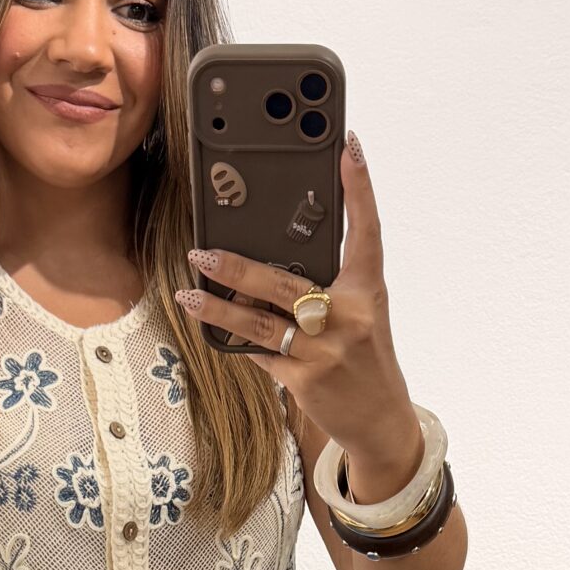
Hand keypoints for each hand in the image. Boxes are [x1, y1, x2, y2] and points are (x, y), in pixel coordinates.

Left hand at [176, 131, 421, 487]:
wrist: (380, 420)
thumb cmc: (365, 358)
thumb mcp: (360, 314)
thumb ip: (328, 285)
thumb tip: (269, 260)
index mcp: (368, 291)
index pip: (367, 230)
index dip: (360, 188)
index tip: (348, 149)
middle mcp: (349, 317)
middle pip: (285, 283)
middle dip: (238, 268)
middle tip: (201, 252)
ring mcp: (325, 351)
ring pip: (260, 322)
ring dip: (219, 308)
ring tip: (189, 292)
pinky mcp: (305, 380)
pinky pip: (260, 353)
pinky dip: (237, 340)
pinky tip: (214, 328)